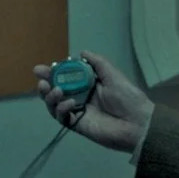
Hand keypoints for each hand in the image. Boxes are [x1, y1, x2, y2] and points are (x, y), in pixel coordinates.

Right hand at [33, 50, 155, 154]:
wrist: (137, 123)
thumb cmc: (127, 97)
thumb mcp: (113, 75)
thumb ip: (97, 63)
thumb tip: (81, 52)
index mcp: (88, 84)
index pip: (66, 77)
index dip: (53, 72)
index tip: (42, 68)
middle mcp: (80, 97)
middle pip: (56, 90)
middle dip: (45, 84)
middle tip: (41, 79)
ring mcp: (77, 111)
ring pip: (54, 104)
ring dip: (50, 96)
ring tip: (56, 90)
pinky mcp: (77, 125)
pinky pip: (62, 117)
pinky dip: (61, 109)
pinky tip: (69, 103)